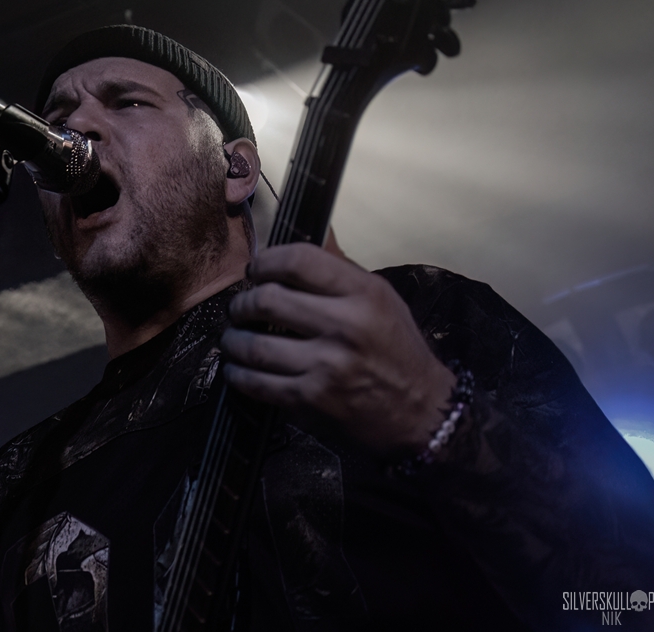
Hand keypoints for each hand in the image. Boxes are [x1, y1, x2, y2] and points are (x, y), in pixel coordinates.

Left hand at [219, 242, 455, 454]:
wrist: (421, 413)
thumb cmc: (397, 351)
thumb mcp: (381, 300)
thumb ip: (339, 272)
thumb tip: (300, 240)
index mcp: (364, 294)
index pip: (299, 260)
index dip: (266, 261)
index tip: (256, 271)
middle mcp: (345, 326)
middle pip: (267, 300)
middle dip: (242, 304)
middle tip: (240, 308)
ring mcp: (326, 366)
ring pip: (253, 344)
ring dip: (233, 339)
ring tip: (233, 338)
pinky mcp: (310, 400)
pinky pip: (256, 383)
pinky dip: (237, 374)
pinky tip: (238, 368)